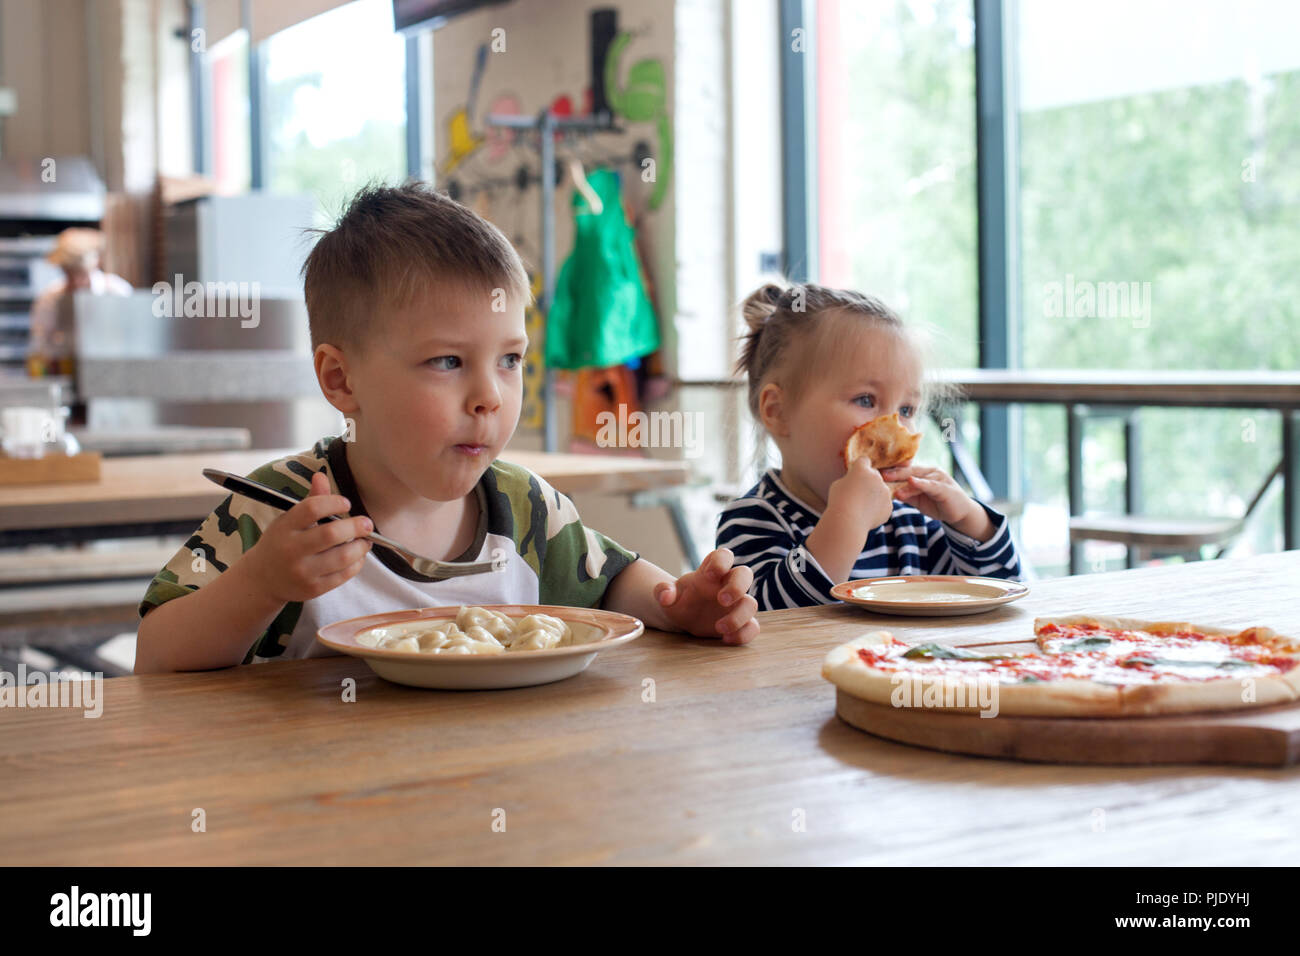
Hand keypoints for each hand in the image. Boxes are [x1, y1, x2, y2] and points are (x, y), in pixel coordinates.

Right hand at [245, 471, 373, 603]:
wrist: (263, 578)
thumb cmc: (282, 542)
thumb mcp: (289, 520)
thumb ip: (310, 500)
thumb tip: (321, 476)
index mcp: (285, 527)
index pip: (313, 508)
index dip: (334, 502)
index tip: (346, 504)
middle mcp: (291, 549)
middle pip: (331, 534)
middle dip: (356, 526)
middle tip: (367, 523)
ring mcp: (302, 571)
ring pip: (342, 556)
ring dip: (360, 546)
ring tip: (365, 540)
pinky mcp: (312, 589)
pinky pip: (343, 575)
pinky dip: (356, 563)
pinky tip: (358, 556)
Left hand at [653, 548, 757, 643]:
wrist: (685, 618)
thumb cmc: (680, 600)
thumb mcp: (667, 594)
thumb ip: (664, 591)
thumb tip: (665, 596)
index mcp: (711, 571)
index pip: (723, 556)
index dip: (721, 562)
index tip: (711, 574)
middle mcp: (728, 585)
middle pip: (745, 574)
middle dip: (737, 586)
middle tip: (722, 600)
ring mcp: (737, 604)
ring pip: (751, 604)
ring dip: (738, 616)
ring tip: (719, 628)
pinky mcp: (741, 623)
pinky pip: (752, 627)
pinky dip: (743, 634)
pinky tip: (726, 639)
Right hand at [826, 457, 893, 531]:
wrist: (847, 522)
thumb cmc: (839, 502)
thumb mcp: (838, 485)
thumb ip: (849, 480)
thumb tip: (854, 481)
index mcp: (862, 469)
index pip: (864, 461)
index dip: (860, 467)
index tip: (856, 474)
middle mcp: (876, 477)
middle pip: (874, 475)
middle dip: (869, 481)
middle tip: (858, 493)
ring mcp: (885, 491)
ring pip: (880, 491)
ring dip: (874, 495)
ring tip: (861, 507)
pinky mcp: (889, 505)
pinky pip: (883, 504)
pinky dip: (877, 509)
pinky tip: (867, 515)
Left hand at [880, 464, 990, 536]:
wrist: (959, 513)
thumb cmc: (937, 503)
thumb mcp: (918, 500)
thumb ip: (906, 495)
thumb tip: (889, 493)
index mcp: (922, 473)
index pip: (903, 470)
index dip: (889, 470)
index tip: (873, 471)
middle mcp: (930, 472)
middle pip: (908, 470)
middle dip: (892, 471)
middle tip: (877, 473)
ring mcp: (938, 478)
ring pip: (917, 477)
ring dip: (902, 479)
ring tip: (888, 479)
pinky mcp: (945, 488)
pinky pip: (931, 485)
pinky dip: (921, 483)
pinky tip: (911, 482)